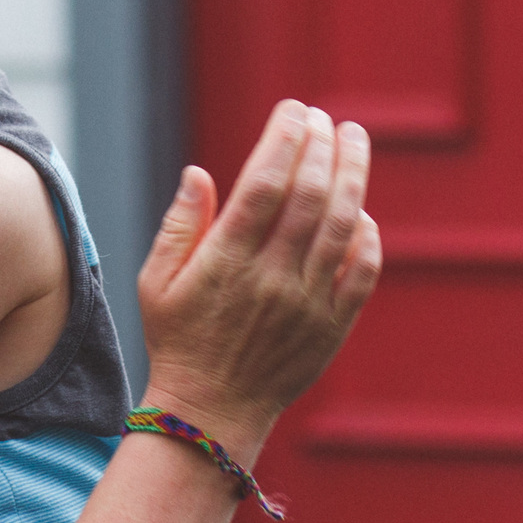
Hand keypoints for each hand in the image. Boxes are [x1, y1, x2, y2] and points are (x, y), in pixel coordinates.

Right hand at [136, 101, 380, 459]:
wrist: (211, 413)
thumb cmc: (178, 339)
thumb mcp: (155, 282)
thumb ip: (180, 226)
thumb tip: (200, 172)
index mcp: (226, 262)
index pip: (265, 184)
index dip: (284, 139)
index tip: (293, 110)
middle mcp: (272, 279)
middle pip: (310, 196)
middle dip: (321, 146)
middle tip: (325, 117)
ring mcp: (308, 303)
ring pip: (342, 225)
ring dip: (353, 174)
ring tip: (354, 139)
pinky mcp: (332, 326)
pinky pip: (362, 271)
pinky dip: (366, 234)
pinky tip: (359, 209)